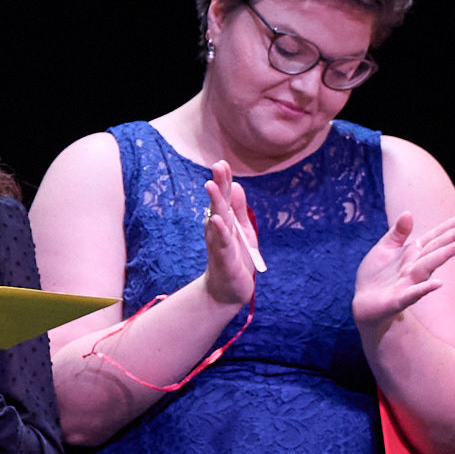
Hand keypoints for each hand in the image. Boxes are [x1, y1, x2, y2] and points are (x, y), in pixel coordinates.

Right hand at [200, 160, 261, 308]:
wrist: (229, 291)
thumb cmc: (236, 259)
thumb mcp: (243, 231)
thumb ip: (239, 209)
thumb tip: (236, 184)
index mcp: (225, 222)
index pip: (225, 198)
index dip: (224, 181)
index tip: (222, 162)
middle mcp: (218, 230)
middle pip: (219, 204)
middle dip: (218, 184)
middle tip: (218, 165)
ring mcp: (219, 243)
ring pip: (217, 219)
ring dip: (215, 202)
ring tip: (211, 184)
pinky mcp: (223, 258)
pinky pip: (220, 241)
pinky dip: (218, 230)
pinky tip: (216, 218)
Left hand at [356, 209, 454, 329]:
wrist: (363, 303)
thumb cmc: (376, 275)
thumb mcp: (385, 248)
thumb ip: (398, 233)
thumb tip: (408, 212)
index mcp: (413, 253)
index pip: (435, 238)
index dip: (451, 227)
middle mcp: (415, 267)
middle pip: (436, 250)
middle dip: (452, 239)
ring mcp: (409, 283)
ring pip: (427, 267)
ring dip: (443, 256)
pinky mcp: (398, 299)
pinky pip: (412, 294)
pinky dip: (424, 289)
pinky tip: (438, 284)